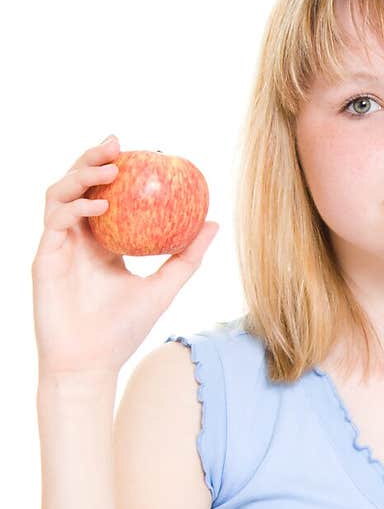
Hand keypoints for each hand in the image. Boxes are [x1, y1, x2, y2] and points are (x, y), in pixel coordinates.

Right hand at [32, 133, 218, 379]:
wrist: (90, 365)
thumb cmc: (124, 331)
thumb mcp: (164, 287)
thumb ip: (187, 257)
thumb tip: (215, 223)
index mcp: (102, 243)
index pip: (106, 194)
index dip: (117, 168)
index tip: (142, 151)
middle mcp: (77, 239)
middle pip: (79, 185)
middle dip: (94, 158)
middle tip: (118, 143)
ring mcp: (58, 246)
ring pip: (61, 194)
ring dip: (81, 174)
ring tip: (109, 168)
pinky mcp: (43, 258)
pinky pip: (56, 220)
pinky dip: (76, 206)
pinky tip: (100, 204)